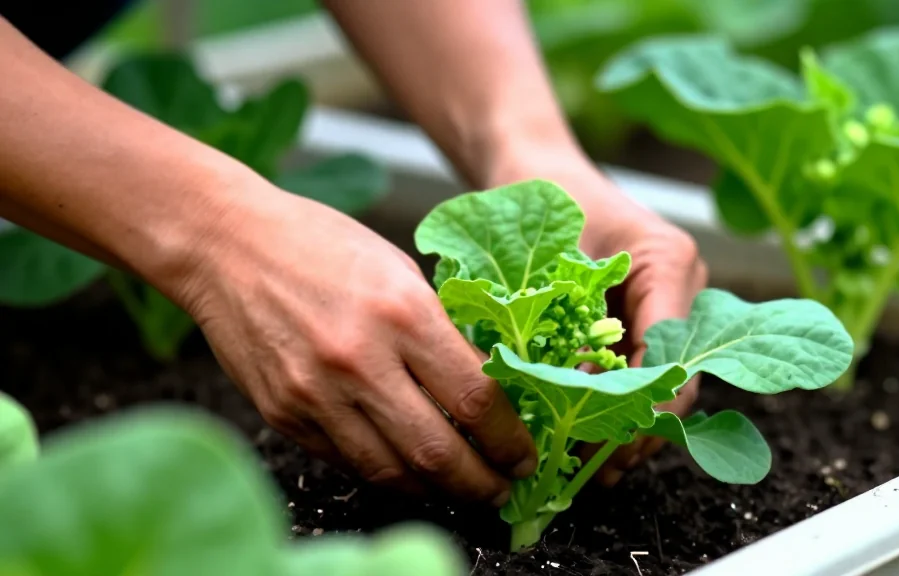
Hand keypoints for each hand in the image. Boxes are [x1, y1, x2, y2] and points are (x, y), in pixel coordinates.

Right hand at [176, 184, 536, 504]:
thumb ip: (440, 329)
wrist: (226, 244)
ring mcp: (316, 393)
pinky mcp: (284, 414)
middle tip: (504, 490)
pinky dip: (386, 473)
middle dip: (482, 483)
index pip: (476, 398)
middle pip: (438, 451)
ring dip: (436, 490)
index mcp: (402, 312)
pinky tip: (408, 470)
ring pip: (392, 471)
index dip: (509, 439)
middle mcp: (360, 360)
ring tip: (461, 488)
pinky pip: (347, 461)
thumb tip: (486, 385)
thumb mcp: (399, 269)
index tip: (525, 454)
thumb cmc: (320, 244)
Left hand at [484, 150, 706, 486]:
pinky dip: (617, 412)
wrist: (534, 172)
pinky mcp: (644, 322)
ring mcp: (667, 307)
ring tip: (589, 473)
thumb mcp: (550, 259)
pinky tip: (590, 447)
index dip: (640, 414)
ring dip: (628, 431)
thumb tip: (577, 400)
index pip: (672, 359)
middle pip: (675, 381)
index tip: (599, 449)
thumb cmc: (538, 198)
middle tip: (593, 473)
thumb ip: (572, 324)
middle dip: (635, 432)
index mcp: (669, 263)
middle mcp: (682, 289)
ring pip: (661, 386)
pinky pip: (640, 375)